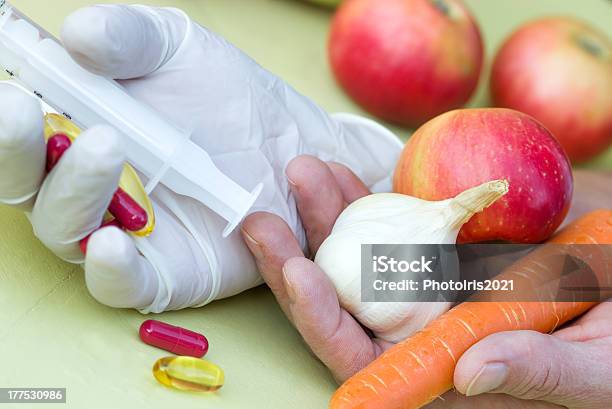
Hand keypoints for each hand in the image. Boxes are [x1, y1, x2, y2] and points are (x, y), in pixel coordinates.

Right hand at [0, 5, 400, 311]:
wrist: (294, 146)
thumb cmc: (230, 96)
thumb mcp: (181, 51)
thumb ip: (131, 38)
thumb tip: (77, 34)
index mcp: (79, 127)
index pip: (24, 125)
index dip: (7, 111)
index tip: (8, 79)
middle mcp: (87, 185)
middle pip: (27, 182)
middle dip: (18, 149)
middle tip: (27, 108)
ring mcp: (123, 231)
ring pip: (65, 230)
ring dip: (73, 192)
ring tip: (105, 145)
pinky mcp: (164, 272)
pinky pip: (121, 283)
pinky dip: (110, 267)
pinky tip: (112, 240)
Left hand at [243, 158, 611, 405]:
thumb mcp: (596, 364)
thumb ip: (539, 372)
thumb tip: (474, 373)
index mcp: (445, 364)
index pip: (366, 357)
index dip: (325, 323)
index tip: (298, 274)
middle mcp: (421, 323)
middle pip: (343, 300)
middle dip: (296, 263)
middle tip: (263, 222)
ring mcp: (424, 276)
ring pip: (356, 251)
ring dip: (323, 216)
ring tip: (302, 173)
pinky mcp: (435, 240)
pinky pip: (387, 217)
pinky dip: (363, 194)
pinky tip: (340, 170)